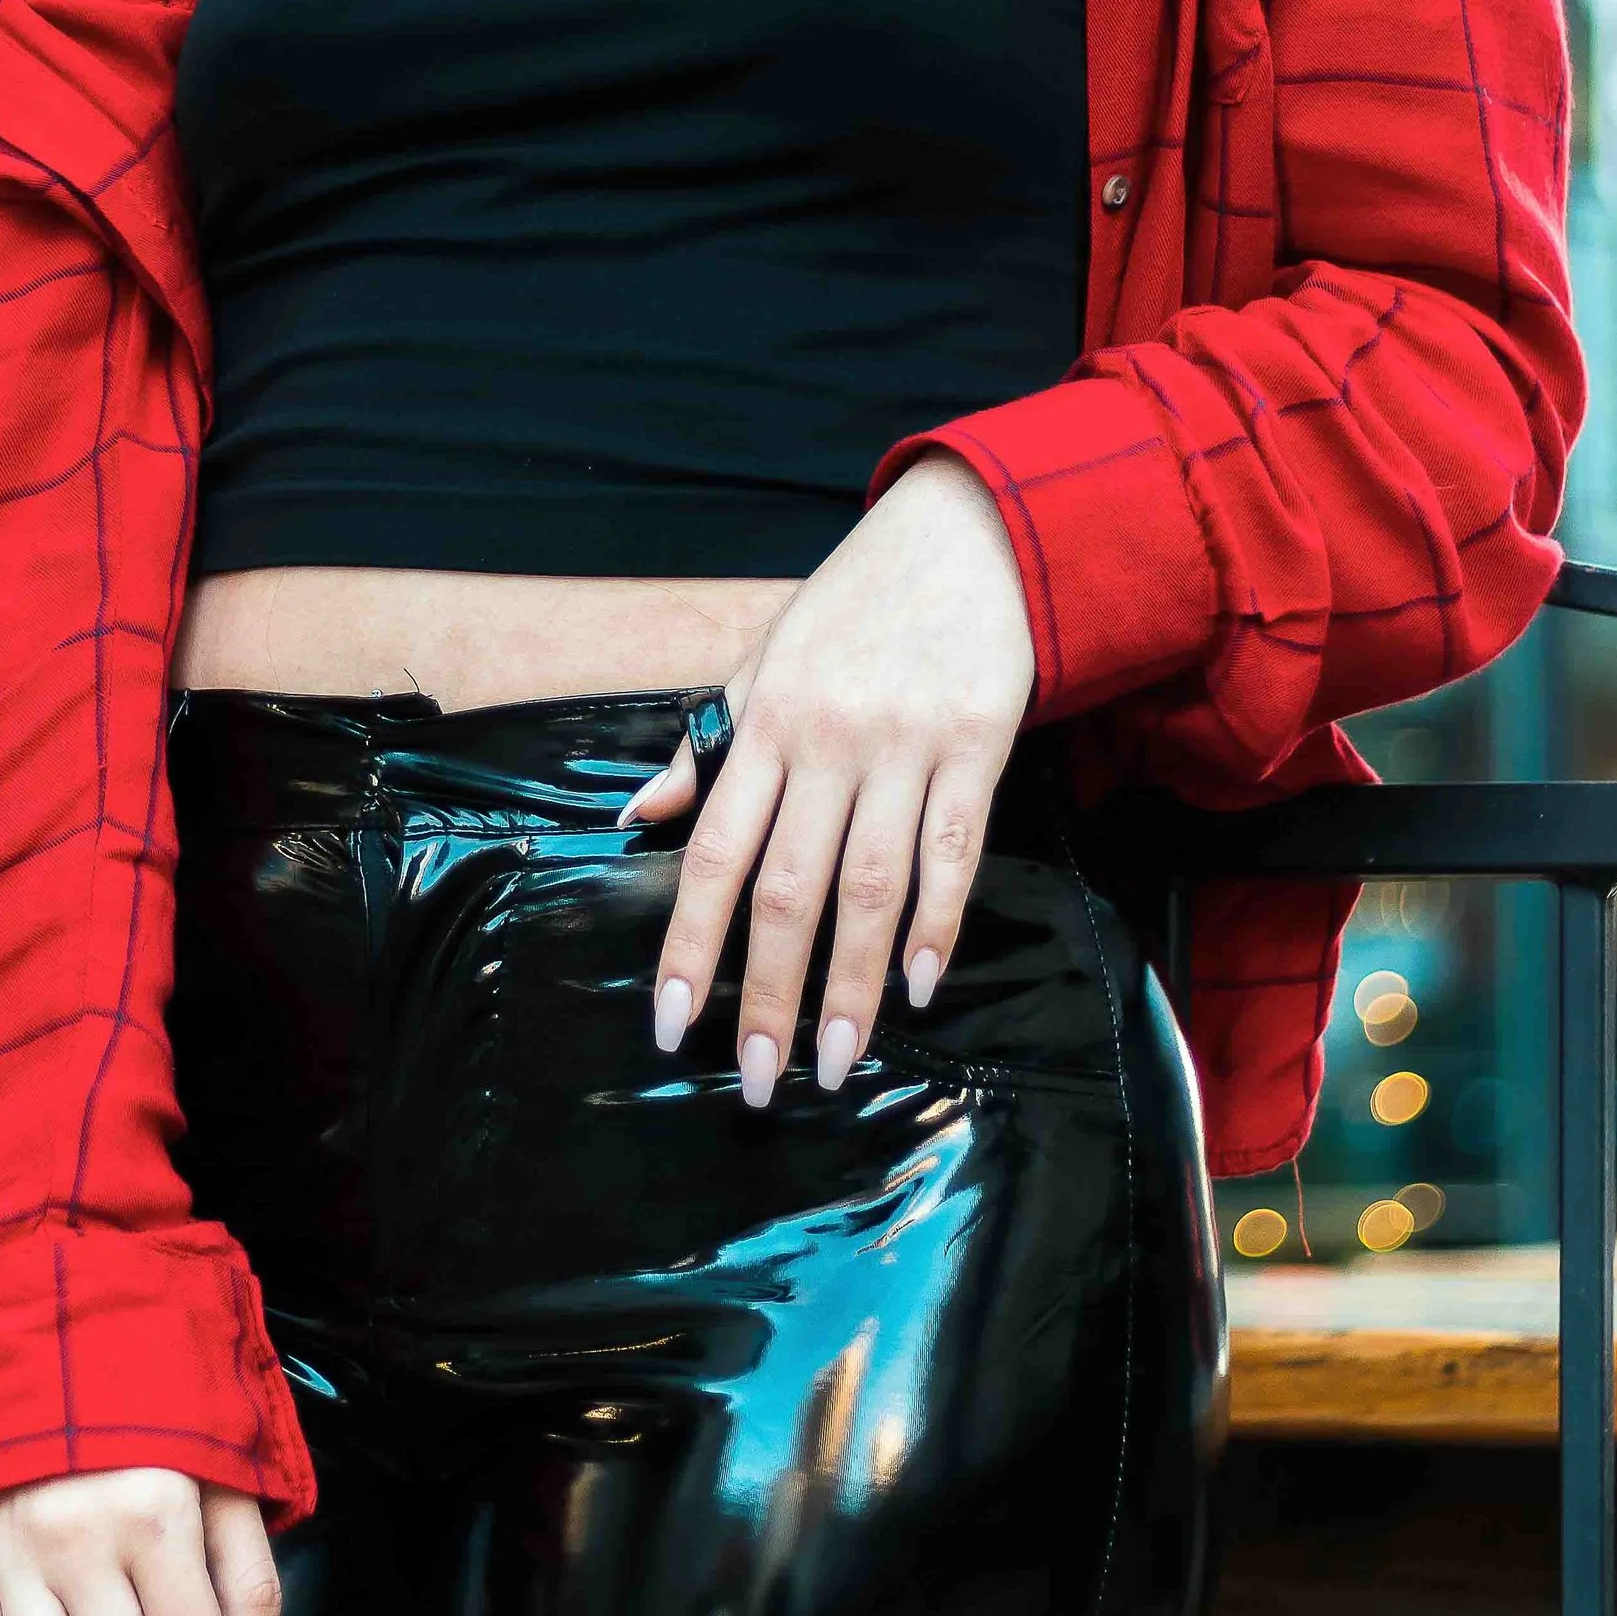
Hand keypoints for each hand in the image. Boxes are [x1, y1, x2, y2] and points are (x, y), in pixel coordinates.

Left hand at [618, 453, 1035, 1100]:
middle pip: (789, 887)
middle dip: (768, 992)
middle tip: (761, 1080)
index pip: (713, 851)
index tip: (671, 1020)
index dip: (688, 942)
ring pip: (870, 885)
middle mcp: (827, 739)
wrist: (966, 535)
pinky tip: (921, 984)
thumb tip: (639, 814)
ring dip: (851, 983)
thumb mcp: (764, 657)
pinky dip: (938, 922)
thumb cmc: (855, 604)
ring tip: (834, 1062)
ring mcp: (904, 746)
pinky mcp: (977, 746)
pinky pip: (953, 851)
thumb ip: (708, 744)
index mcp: (764, 721)